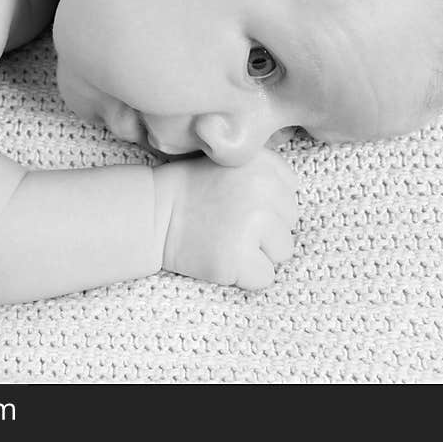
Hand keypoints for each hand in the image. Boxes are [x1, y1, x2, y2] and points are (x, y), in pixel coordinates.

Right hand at [153, 148, 298, 289]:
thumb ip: (264, 175)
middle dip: (263, 230)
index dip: (266, 207)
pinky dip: (244, 276)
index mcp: (265, 164)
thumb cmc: (190, 191)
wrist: (152, 212)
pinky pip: (265, 277)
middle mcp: (264, 189)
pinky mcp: (239, 256)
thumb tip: (289, 208)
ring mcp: (253, 223)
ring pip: (282, 252)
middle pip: (289, 225)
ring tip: (224, 239)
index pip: (290, 197)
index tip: (235, 204)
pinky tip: (220, 258)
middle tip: (226, 223)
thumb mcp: (230, 164)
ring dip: (257, 253)